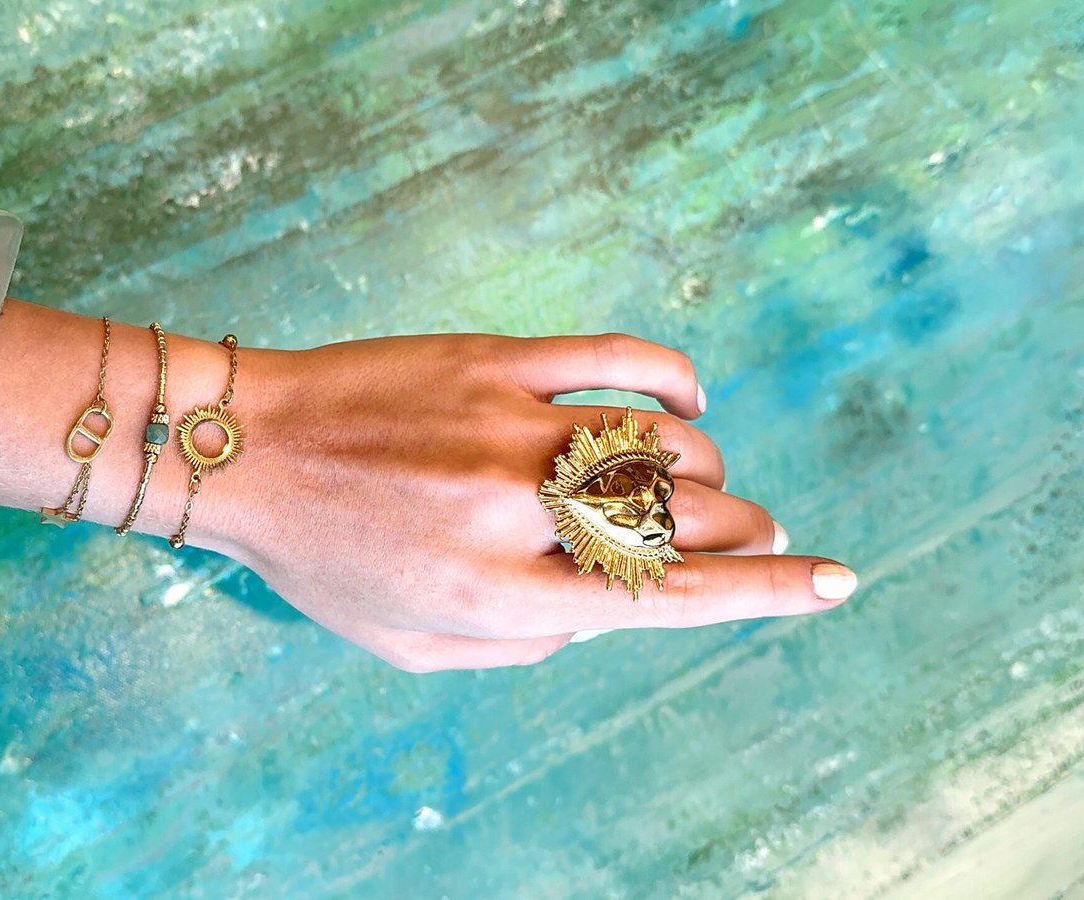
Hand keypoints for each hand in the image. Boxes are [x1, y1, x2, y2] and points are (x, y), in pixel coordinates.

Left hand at [200, 332, 856, 671]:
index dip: (767, 592)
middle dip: (746, 531)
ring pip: (665, 441)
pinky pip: (617, 359)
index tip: (838, 580)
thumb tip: (604, 609)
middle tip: (754, 532)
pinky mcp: (494, 358)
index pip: (662, 599)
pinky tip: (686, 399)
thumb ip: (519, 644)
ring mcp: (510, 426)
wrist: (245, 450)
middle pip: (684, 518)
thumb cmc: (321, 559)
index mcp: (496, 595)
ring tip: (702, 483)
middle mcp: (516, 512)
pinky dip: (675, 380)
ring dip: (710, 469)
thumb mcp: (408, 646)